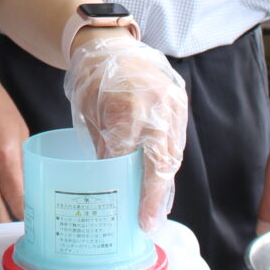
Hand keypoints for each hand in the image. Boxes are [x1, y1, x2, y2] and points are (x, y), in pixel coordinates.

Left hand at [63, 35, 187, 230]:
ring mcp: (171, 103)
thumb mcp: (89, 112)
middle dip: (155, 197)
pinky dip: (168, 166)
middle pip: (159, 161)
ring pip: (172, 154)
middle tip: (149, 223)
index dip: (133, 188)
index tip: (134, 215)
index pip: (130, 156)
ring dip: (164, 185)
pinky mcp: (179, 103)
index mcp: (126, 106)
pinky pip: (176, 142)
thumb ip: (104, 144)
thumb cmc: (94, 80)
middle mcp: (155, 106)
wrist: (113, 46)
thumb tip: (108, 181)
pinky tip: (161, 187)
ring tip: (155, 212)